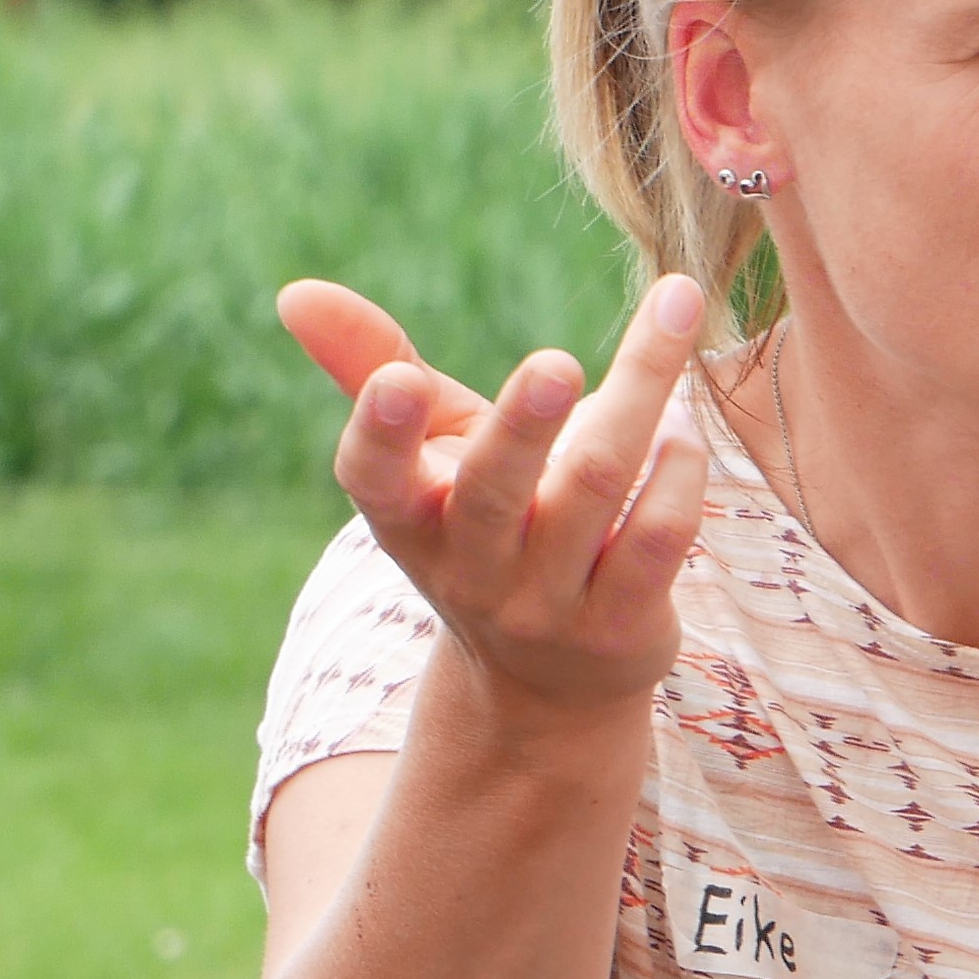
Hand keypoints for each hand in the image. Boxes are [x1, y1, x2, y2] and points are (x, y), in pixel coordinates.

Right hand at [279, 273, 712, 725]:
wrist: (546, 686)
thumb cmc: (483, 526)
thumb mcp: (431, 453)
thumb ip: (372, 367)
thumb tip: (295, 292)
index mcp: (409, 518)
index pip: (375, 481)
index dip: (380, 435)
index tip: (395, 383)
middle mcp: (473, 570)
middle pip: (495, 492)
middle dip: (522, 426)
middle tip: (556, 363)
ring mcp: (548, 605)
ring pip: (594, 491)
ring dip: (637, 399)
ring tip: (671, 317)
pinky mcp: (623, 627)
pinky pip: (658, 538)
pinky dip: (679, 470)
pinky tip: (684, 425)